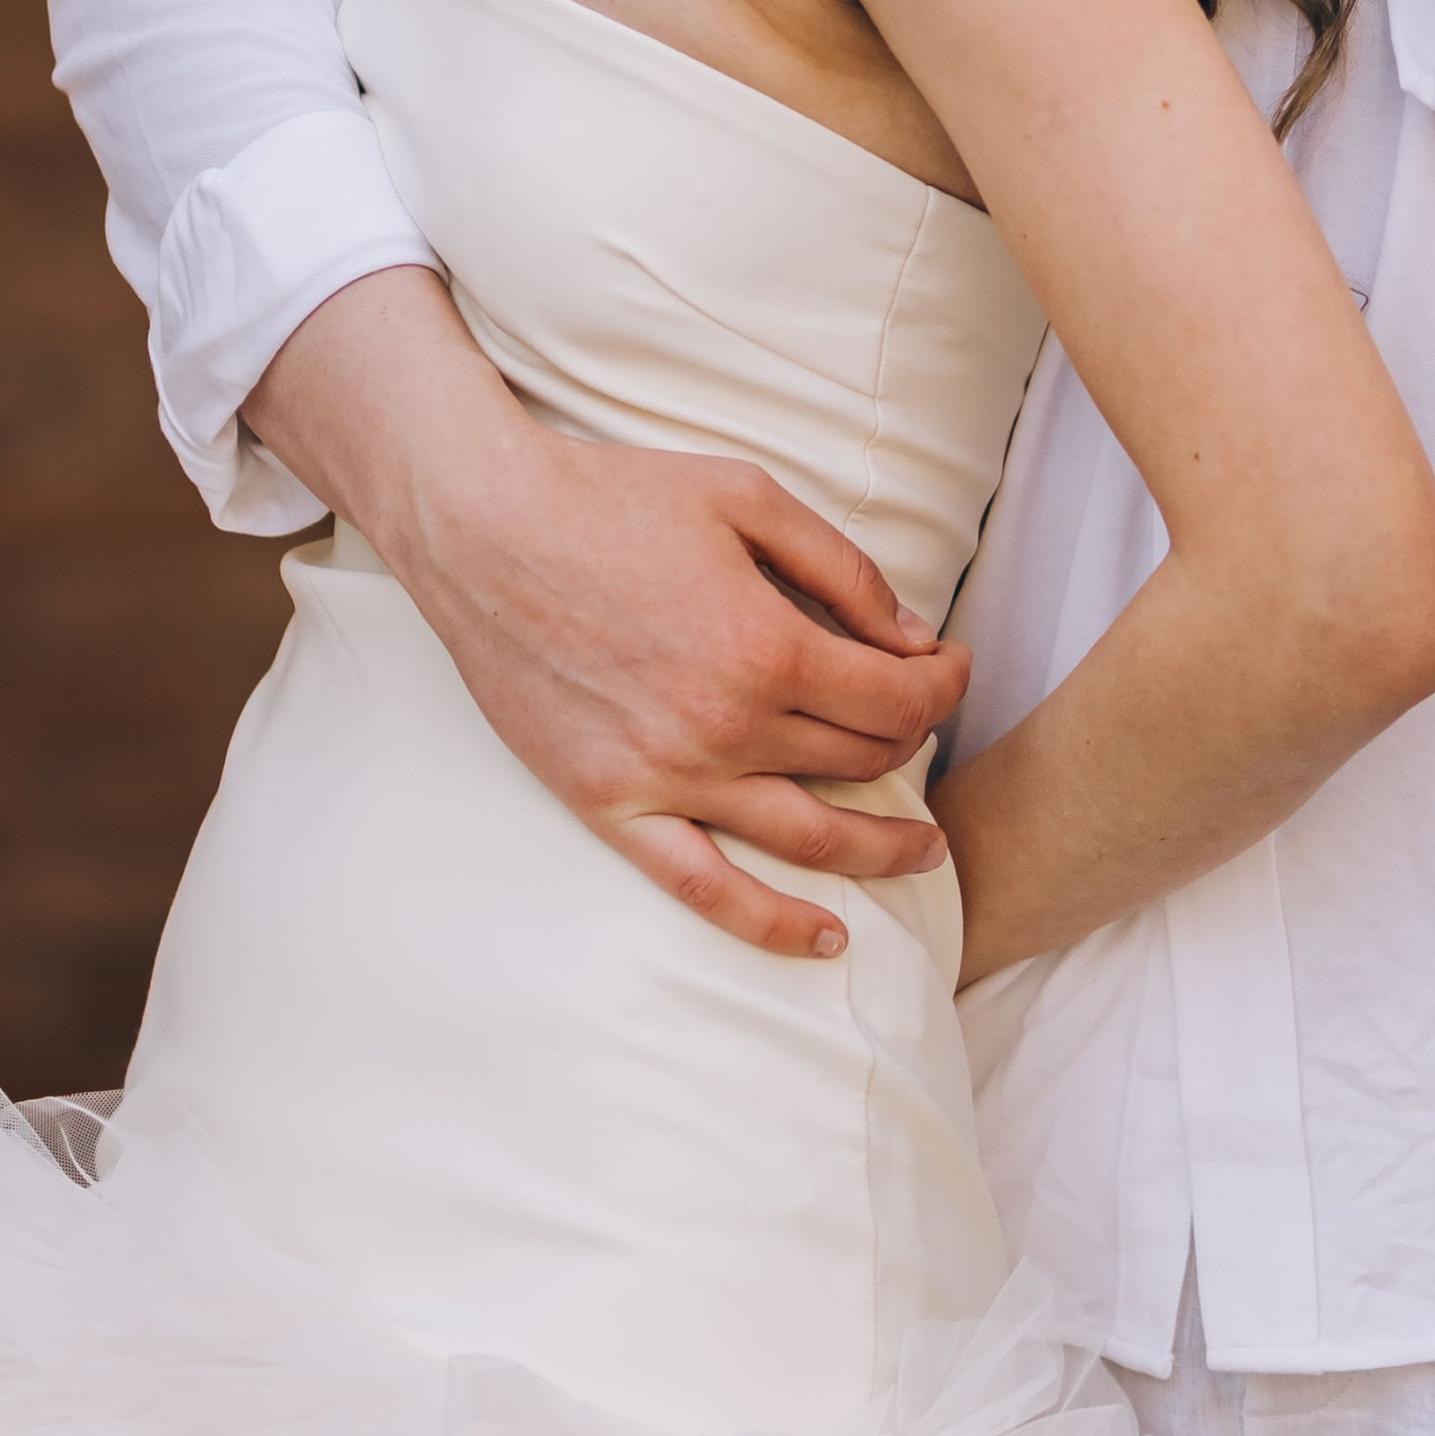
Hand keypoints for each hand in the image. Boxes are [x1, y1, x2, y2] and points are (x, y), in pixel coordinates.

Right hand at [249, 267, 974, 960]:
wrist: (484, 526)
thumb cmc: (614, 498)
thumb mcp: (747, 498)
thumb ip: (841, 570)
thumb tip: (912, 636)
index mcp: (766, 645)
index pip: (896, 697)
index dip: (943, 684)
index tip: (951, 666)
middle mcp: (726, 726)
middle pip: (859, 760)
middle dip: (912, 739)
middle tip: (925, 718)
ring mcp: (667, 777)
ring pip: (807, 837)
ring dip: (881, 849)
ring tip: (925, 853)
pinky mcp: (611, 806)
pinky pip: (704, 887)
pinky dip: (772, 923)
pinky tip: (826, 938)